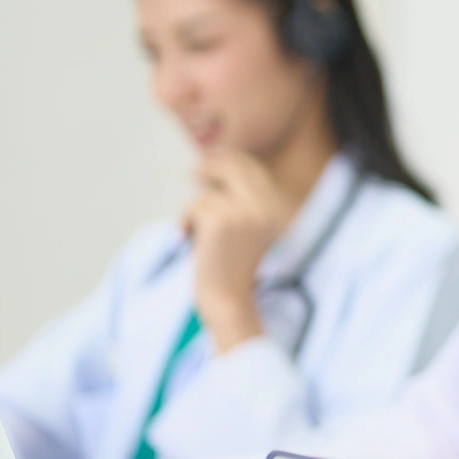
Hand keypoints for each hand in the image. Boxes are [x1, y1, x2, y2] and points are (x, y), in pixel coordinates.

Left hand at [184, 152, 291, 351]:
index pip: (254, 172)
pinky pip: (194, 207)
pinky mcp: (222, 220)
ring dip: (192, 212)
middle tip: (190, 174)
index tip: (212, 159)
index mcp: (274, 211)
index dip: (231, 161)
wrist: (228, 299)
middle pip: (234, 170)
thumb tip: (210, 174)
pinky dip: (184, 222)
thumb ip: (236, 205)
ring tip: (192, 235)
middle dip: (211, 167)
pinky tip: (186, 240)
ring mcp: (245, 212)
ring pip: (208, 195)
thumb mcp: (242, 233)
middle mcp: (265, 208)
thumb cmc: (230, 272)